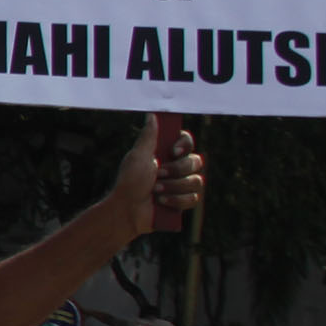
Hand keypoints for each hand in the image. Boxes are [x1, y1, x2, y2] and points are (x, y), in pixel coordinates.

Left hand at [120, 117, 208, 232]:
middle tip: (158, 175)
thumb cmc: (130, 182)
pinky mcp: (183, 202)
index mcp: (166, 154)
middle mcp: (176, 167)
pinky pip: (194, 198)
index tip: (173, 152)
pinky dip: (177, 200)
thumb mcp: (138, 156)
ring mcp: (181, 185)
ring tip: (156, 191)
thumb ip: (148, 136)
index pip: (187, 142)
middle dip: (177, 170)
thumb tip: (152, 115)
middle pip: (196, 161)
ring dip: (175, 186)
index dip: (184, 145)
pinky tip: (162, 201)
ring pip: (197, 181)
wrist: (127, 210)